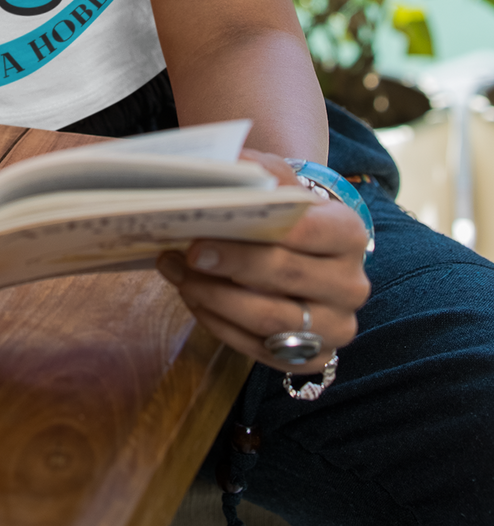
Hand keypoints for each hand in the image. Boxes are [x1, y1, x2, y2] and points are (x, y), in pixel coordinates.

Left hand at [157, 150, 368, 373]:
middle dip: (228, 266)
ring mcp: (335, 327)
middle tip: (185, 254)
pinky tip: (193, 297)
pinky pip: (259, 349)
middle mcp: (350, 285)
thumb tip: (216, 167)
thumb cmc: (288, 212)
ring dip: (214, 298)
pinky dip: (219, 323)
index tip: (200, 236)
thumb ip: (254, 170)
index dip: (252, 237)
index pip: (305, 233)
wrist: (308, 250)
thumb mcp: (279, 181)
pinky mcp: (314, 359)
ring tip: (177, 274)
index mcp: (348, 234)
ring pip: (268, 320)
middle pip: (284, 277)